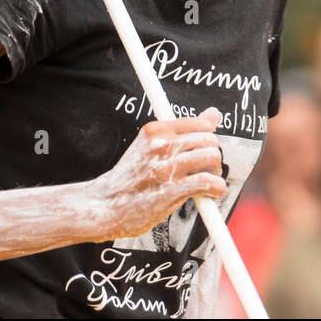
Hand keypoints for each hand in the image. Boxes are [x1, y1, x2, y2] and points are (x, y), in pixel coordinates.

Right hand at [89, 106, 226, 240]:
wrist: (103, 206)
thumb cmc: (128, 178)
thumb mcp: (150, 146)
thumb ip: (182, 131)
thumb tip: (213, 114)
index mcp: (156, 130)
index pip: (200, 123)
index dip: (208, 139)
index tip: (203, 152)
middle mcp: (161, 145)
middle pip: (209, 140)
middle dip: (213, 156)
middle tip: (205, 171)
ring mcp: (166, 166)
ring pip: (212, 157)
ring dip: (216, 173)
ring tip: (206, 183)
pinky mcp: (172, 189)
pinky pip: (208, 182)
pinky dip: (217, 189)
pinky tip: (210, 195)